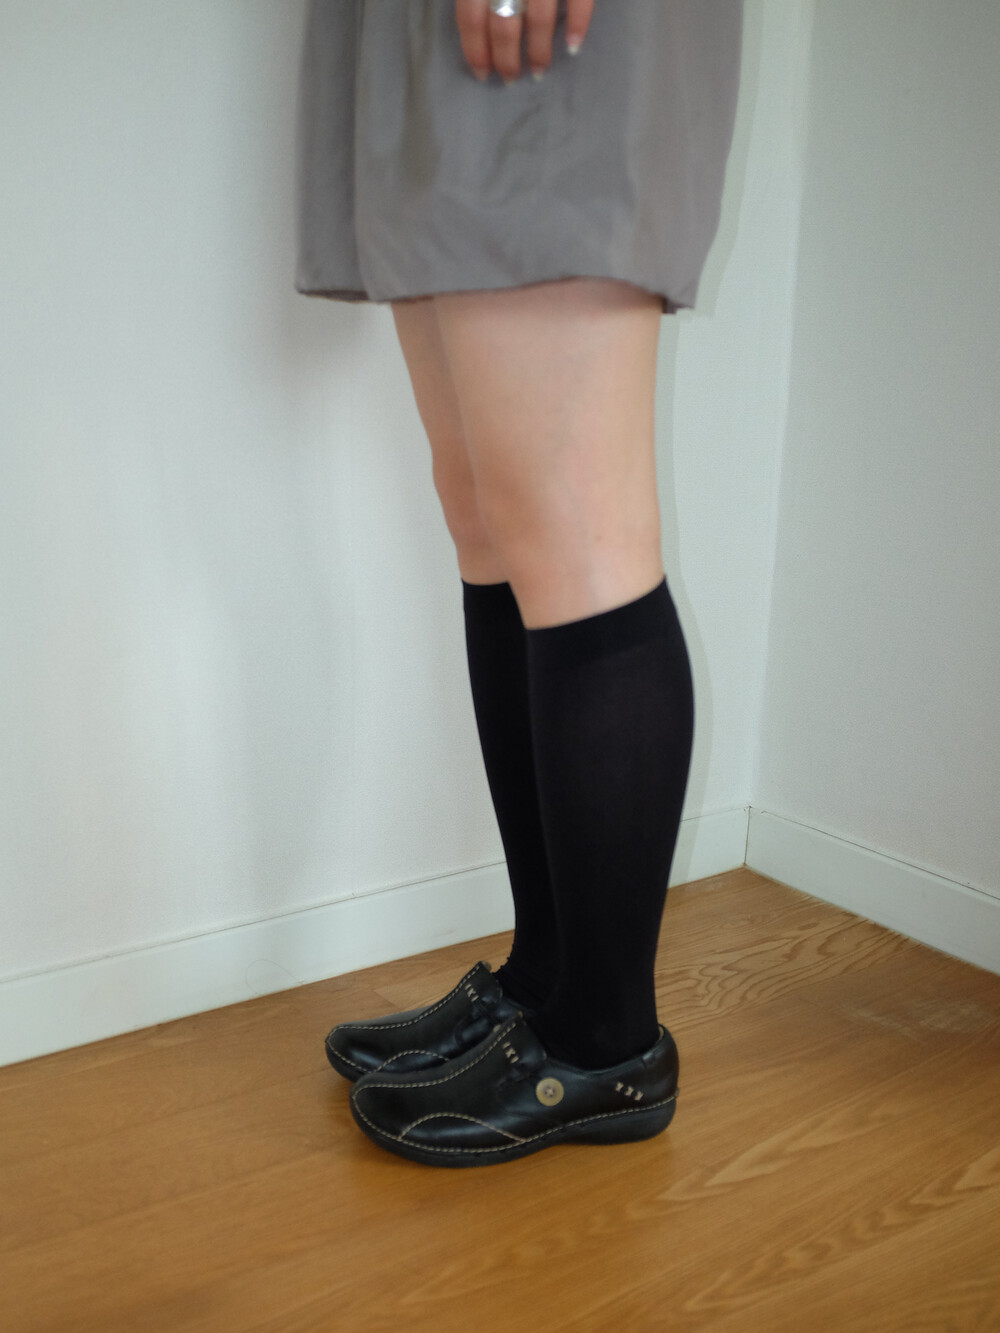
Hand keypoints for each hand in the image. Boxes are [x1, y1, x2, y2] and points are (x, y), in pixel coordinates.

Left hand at [455, 0, 595, 83]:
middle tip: (510, 79)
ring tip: (539, 73)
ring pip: (539, 19)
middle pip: (503, 25)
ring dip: (538, 51)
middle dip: (506, 59)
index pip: (470, 16)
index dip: (475, 49)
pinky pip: (579, 0)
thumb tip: (477, 24)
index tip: (482, 74)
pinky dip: (577, 25)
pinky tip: (573, 47)